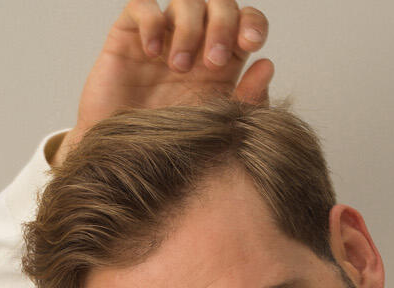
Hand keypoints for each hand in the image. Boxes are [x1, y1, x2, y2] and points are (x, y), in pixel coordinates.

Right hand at [56, 1, 273, 166]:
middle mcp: (196, 44)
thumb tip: (267, 65)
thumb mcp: (218, 130)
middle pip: (219, 4)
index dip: (252, 23)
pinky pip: (142, 5)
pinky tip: (153, 52)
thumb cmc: (172, 150)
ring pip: (185, 0)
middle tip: (213, 63)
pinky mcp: (129, 37)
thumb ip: (247, 102)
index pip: (246, 22)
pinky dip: (152, 22)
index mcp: (223, 62)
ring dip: (189, 29)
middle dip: (222, 26)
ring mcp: (163, 37)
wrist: (126, 164)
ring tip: (178, 68)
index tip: (250, 44)